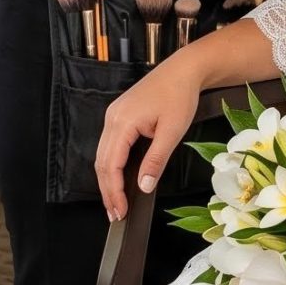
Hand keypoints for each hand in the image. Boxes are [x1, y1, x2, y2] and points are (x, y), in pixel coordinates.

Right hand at [92, 56, 203, 221]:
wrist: (183, 70)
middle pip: (101, 162)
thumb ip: (155, 160)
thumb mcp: (172, 131)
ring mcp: (113, 116)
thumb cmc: (180, 95)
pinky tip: (118, 178)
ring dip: (107, 180)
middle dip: (107, 191)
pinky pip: (109, 146)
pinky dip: (112, 166)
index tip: (120, 211)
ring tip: (115, 203)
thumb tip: (144, 186)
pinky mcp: (119, 115)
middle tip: (116, 215)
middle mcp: (112, 118)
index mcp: (122, 122)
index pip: (110, 165)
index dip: (114, 191)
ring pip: (103, 155)